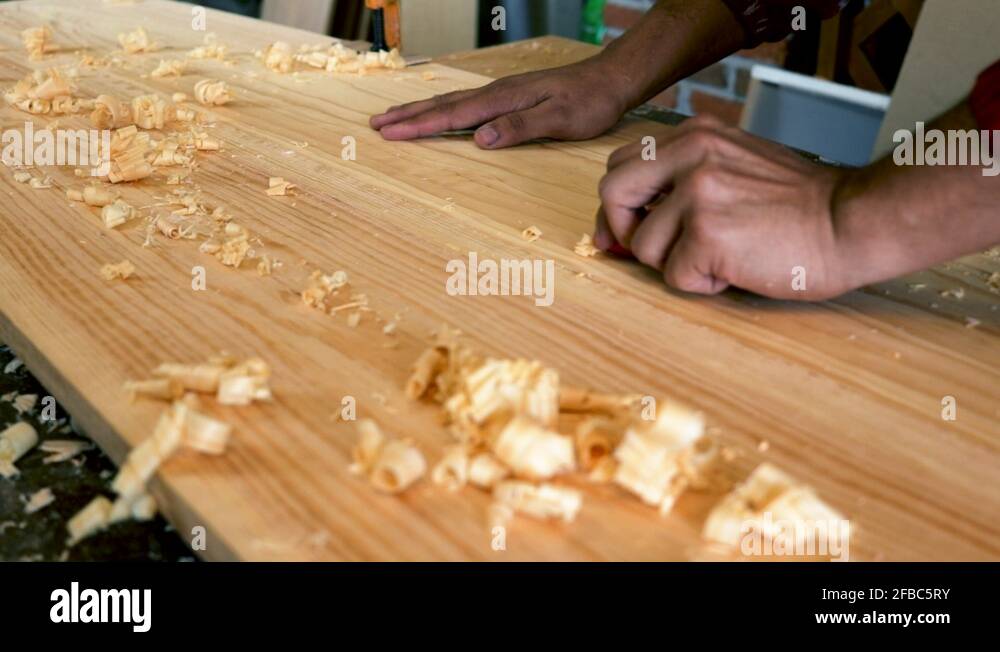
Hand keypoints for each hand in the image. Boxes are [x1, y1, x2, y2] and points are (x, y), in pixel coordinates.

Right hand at [369, 57, 629, 148]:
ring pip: (451, 102)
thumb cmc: (589, 104)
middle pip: (443, 105)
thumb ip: (519, 128)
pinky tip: (438, 111)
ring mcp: (501, 93)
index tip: (389, 132)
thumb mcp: (559, 120)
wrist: (609, 80)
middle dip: (407, 116)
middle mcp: (496, 93)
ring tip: (394, 116)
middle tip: (375, 124)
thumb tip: (480, 139)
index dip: (419, 126)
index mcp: (503, 100)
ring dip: (420, 110)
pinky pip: (465, 103)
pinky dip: (442, 108)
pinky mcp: (509, 96)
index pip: (452, 116)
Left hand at [594, 115, 851, 299]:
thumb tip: (626, 224)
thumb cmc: (801, 205)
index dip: (617, 203)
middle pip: (611, 191)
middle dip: (621, 229)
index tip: (626, 230)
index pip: (624, 163)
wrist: (852, 222)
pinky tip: (738, 269)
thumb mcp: (738, 166)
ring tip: (724, 256)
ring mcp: (697, 193)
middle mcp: (691, 155)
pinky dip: (704, 284)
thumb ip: (685, 180)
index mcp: (696, 135)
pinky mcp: (706, 234)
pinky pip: (675, 276)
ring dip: (677, 264)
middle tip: (650, 251)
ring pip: (644, 245)